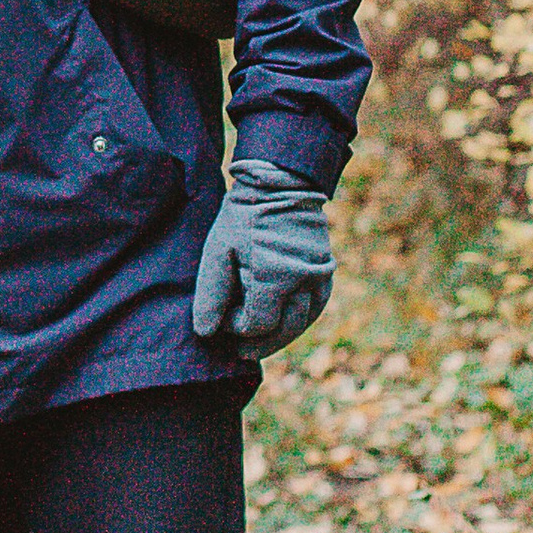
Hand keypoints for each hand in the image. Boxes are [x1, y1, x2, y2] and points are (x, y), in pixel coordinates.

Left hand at [191, 162, 333, 357]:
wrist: (281, 184)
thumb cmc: (244, 216)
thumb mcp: (218, 249)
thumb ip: (212, 293)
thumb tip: (206, 332)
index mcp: (274, 277)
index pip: (256, 324)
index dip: (237, 328)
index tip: (223, 318)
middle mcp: (303, 281)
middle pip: (282, 330)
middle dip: (258, 341)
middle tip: (238, 349)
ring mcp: (319, 277)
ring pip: (302, 322)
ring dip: (280, 335)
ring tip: (257, 342)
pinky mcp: (327, 271)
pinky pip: (316, 307)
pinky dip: (299, 319)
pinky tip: (283, 322)